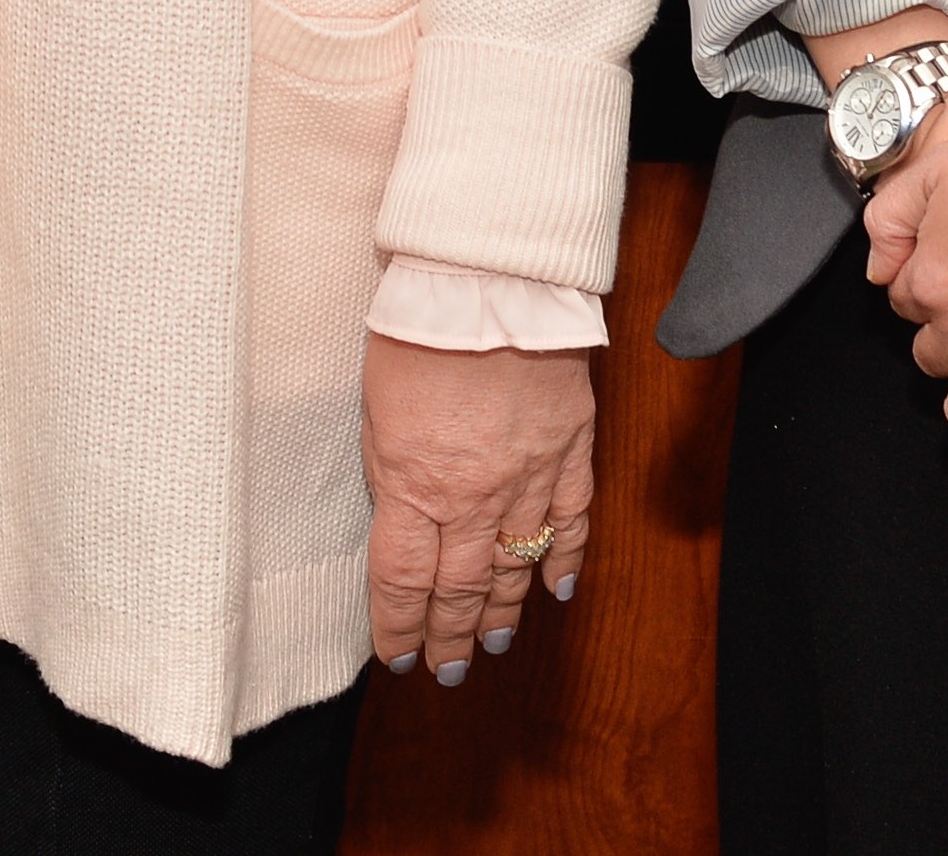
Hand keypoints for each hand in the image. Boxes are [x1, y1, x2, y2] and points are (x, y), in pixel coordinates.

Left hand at [361, 336, 596, 684]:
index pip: (402, 582)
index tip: (395, 657)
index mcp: (412, 483)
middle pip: (460, 588)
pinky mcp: (571, 449)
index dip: (398, 628)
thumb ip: (389, 472)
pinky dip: (566, 560)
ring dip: (502, 613)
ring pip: (516, 566)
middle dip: (449, 637)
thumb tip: (399, 517)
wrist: (491, 277)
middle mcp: (472, 496)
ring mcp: (529, 476)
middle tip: (445, 672)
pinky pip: (573, 521)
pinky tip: (557, 590)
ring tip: (489, 646)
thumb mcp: (375, 408)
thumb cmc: (418, 328)